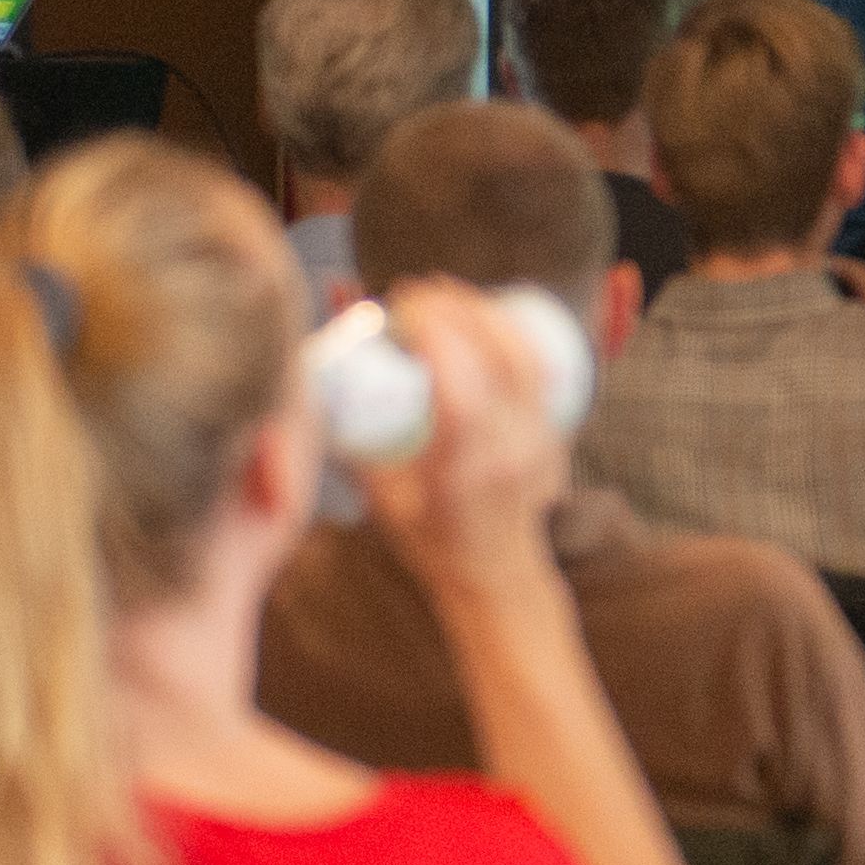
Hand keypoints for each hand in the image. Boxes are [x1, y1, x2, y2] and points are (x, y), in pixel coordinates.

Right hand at [356, 279, 575, 609]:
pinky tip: (487, 313)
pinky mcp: (554, 431)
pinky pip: (543, 366)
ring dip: (487, 311)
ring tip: (449, 293)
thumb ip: (347, 439)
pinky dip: (515, 330)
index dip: (433, 332)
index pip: (459, 385)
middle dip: (456, 308)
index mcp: (462, 470)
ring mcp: (538, 440)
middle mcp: (508, 451)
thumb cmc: (428, 538)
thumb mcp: (378, 493)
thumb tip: (310, 374)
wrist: (495, 573)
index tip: (399, 308)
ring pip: (526, 355)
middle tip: (418, 291)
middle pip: (496, 356)